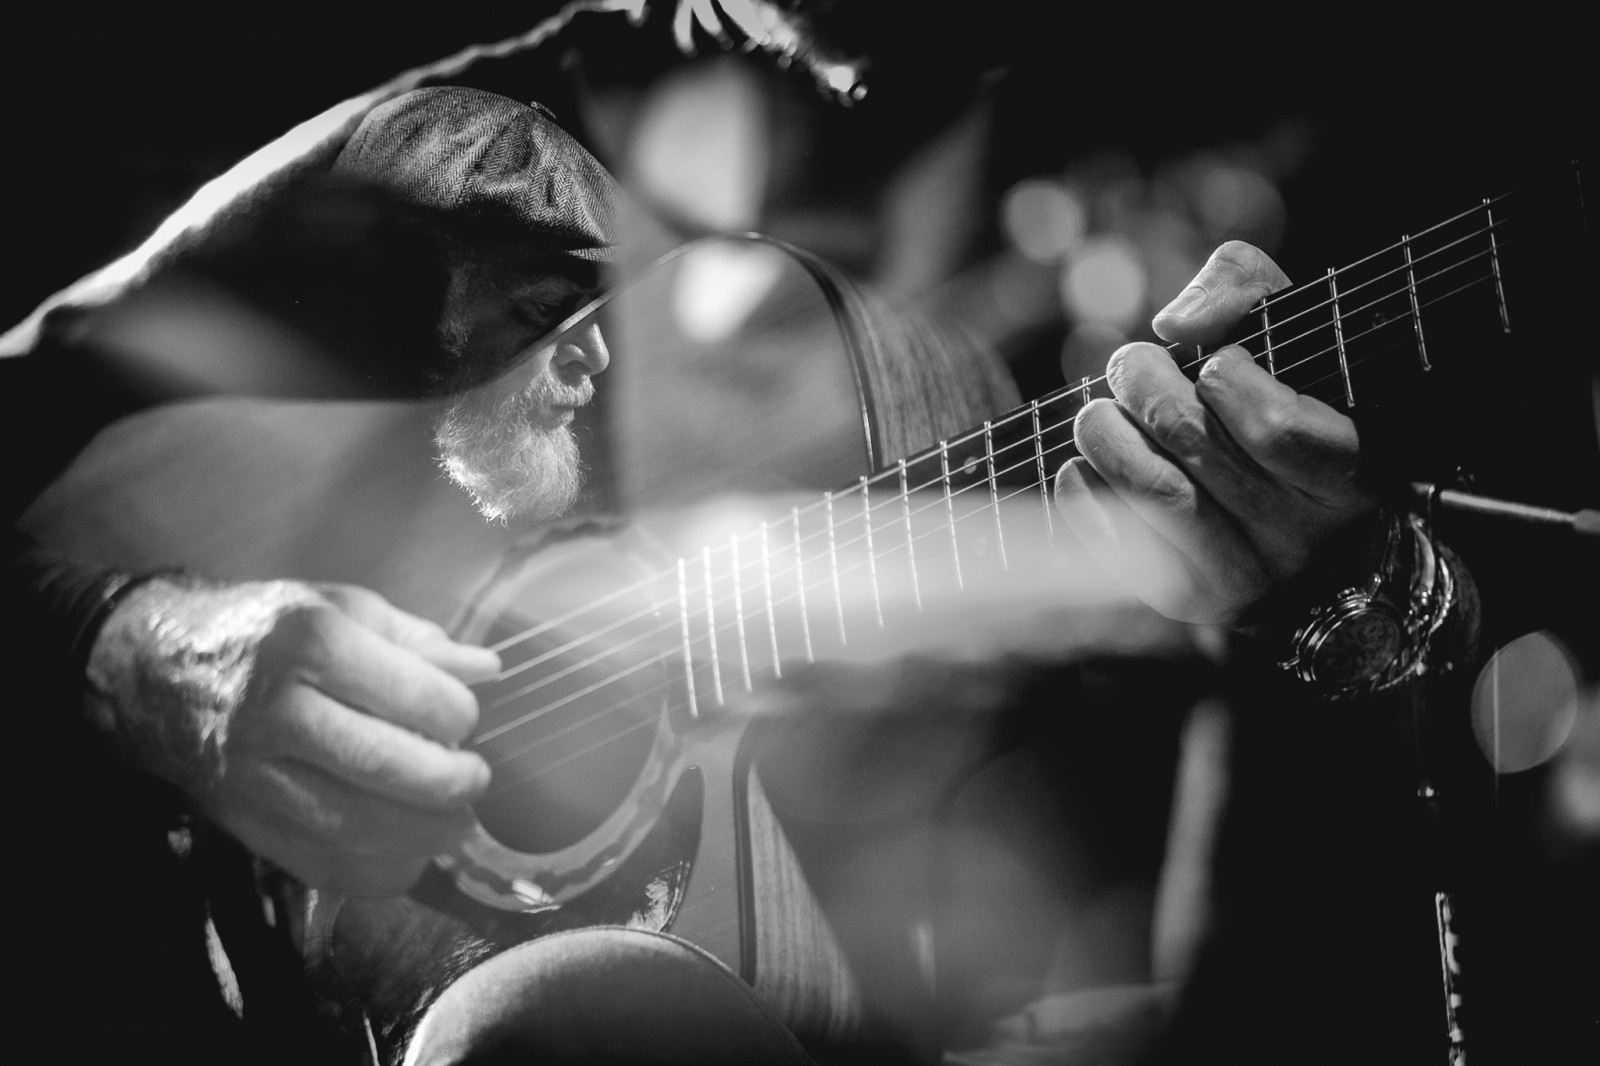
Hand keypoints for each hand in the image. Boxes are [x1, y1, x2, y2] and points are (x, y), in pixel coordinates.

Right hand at [86, 577, 500, 895]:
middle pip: (381, 765)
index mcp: (310, 642)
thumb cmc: (267, 632)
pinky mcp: (242, 821)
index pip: (408, 693)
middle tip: (477, 782)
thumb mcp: (339, 608)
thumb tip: (487, 670)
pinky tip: (410, 856)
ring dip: (422, 836)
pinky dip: (376, 872)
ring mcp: (253, 772)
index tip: (468, 722)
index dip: (457, 715)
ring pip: (352, 825)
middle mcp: (277, 709)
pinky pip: (319, 863)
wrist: (156, 671)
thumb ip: (417, 640)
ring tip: (457, 826)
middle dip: (448, 783)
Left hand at [1054, 241, 1377, 622]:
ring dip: (1105, 431)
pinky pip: (1114, 536)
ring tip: (1102, 413)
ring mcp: (1245, 575)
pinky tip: (1092, 464)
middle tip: (1132, 366)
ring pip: (1150, 488)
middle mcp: (1301, 534)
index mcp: (1348, 470)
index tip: (1218, 363)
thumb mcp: (1294, 336)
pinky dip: (1085, 485)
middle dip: (1143, 382)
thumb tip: (1175, 322)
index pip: (1277, 427)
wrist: (1305, 543)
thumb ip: (1246, 289)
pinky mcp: (1189, 600)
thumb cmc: (1292, 409)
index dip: (1229, 378)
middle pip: (1191, 439)